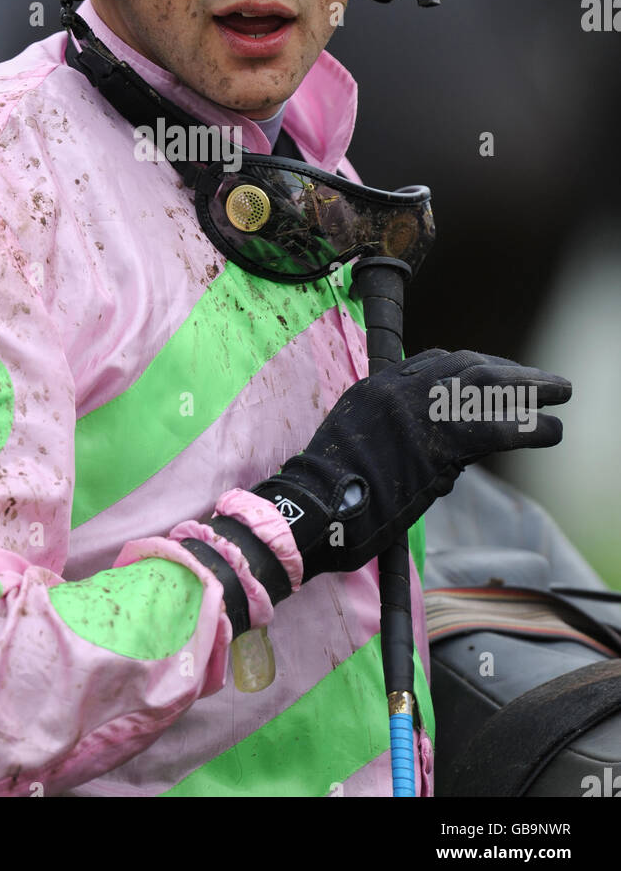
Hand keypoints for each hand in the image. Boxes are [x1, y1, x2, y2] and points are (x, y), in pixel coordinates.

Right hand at [251, 347, 570, 579]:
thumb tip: (444, 456)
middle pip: (464, 364)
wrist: (312, 509)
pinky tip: (549, 430)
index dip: (473, 363)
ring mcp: (415, 412)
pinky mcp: (433, 444)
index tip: (498, 372)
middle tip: (540, 379)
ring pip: (483, 385)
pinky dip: (526, 427)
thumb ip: (396, 436)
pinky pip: (491, 428)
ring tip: (559, 391)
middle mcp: (396, 390)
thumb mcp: (357, 444)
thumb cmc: (329, 494)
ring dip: (527, 387)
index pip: (434, 361)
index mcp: (376, 387)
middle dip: (507, 368)